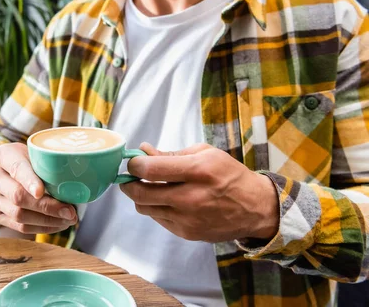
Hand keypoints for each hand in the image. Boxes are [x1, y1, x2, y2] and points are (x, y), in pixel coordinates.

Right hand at [0, 143, 76, 233]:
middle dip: (47, 207)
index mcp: (3, 157)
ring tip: (68, 220)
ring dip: (47, 220)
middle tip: (70, 212)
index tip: (42, 191)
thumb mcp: (31, 151)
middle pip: (18, 197)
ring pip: (19, 215)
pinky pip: (20, 227)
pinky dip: (42, 227)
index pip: (17, 169)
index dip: (29, 181)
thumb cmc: (23, 158)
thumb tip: (75, 180)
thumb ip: (46, 163)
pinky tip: (58, 224)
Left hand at [121, 143, 278, 242]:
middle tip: (130, 176)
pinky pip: (157, 218)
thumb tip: (144, 150)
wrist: (255, 208)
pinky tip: (167, 200)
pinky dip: (156, 207)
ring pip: (144, 208)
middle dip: (128, 182)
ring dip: (141, 196)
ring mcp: (188, 219)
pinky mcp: (187, 233)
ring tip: (150, 187)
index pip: (151, 169)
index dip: (134, 164)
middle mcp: (191, 197)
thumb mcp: (205, 154)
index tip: (133, 161)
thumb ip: (171, 153)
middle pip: (140, 192)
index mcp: (198, 171)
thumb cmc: (229, 175)